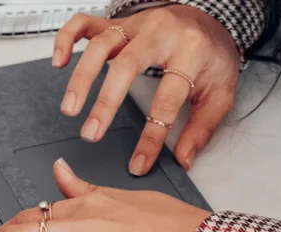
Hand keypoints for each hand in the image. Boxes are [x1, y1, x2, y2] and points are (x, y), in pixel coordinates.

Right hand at [52, 6, 240, 174]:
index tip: (138, 162)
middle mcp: (160, 33)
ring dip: (82, 78)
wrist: (211, 20)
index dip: (151, 136)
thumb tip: (183, 158)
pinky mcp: (119, 23)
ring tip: (70, 108)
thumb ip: (202, 128)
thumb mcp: (221, 93)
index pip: (166, 99)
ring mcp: (136, 25)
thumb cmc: (212, 56)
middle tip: (91, 133)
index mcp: (190, 51)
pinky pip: (86, 22)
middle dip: (105, 102)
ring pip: (101, 44)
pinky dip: (68, 38)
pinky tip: (59, 61)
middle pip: (127, 65)